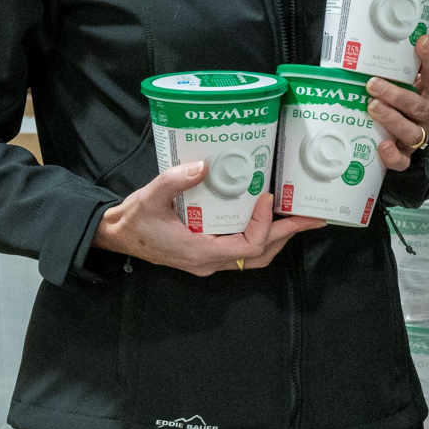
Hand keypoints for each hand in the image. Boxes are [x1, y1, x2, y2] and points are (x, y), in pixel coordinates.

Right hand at [92, 161, 325, 275]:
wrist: (116, 235)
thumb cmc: (133, 219)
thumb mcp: (150, 197)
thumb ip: (175, 182)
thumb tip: (204, 166)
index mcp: (200, 252)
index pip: (248, 246)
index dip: (264, 224)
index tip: (268, 197)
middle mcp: (210, 262)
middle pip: (260, 255)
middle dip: (287, 235)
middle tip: (313, 217)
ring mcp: (210, 261)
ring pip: (254, 257)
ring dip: (278, 238)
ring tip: (300, 218)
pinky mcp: (208, 253)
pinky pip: (243, 250)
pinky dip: (262, 236)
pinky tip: (269, 218)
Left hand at [367, 35, 428, 171]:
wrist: (411, 123)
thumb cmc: (408, 94)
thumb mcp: (409, 76)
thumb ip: (403, 62)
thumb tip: (384, 39)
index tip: (421, 42)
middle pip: (419, 107)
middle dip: (396, 95)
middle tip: (373, 84)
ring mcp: (420, 135)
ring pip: (411, 133)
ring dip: (392, 120)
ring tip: (373, 107)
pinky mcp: (408, 154)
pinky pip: (404, 160)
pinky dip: (393, 156)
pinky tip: (382, 146)